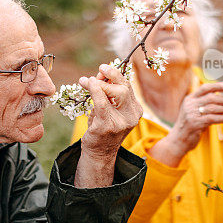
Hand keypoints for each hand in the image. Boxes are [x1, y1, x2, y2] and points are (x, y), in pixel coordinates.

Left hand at [75, 64, 141, 186]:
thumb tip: (99, 73)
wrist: (99, 153)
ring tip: (86, 81)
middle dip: (111, 75)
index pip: (127, 86)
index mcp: (135, 110)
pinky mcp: (108, 126)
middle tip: (99, 69)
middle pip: (124, 88)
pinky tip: (87, 84)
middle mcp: (132, 116)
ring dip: (99, 83)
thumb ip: (107, 93)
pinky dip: (95, 91)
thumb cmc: (103, 128)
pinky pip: (102, 103)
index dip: (115, 75)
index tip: (102, 69)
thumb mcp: (109, 109)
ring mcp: (121, 122)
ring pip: (116, 93)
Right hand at [150, 82, 222, 166]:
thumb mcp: (195, 111)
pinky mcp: (194, 123)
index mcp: (190, 99)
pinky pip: (212, 118)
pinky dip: (222, 118)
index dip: (217, 86)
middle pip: (211, 98)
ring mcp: (191, 114)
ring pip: (213, 108)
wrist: (178, 140)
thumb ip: (205, 105)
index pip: (205, 88)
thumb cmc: (190, 125)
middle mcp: (189, 104)